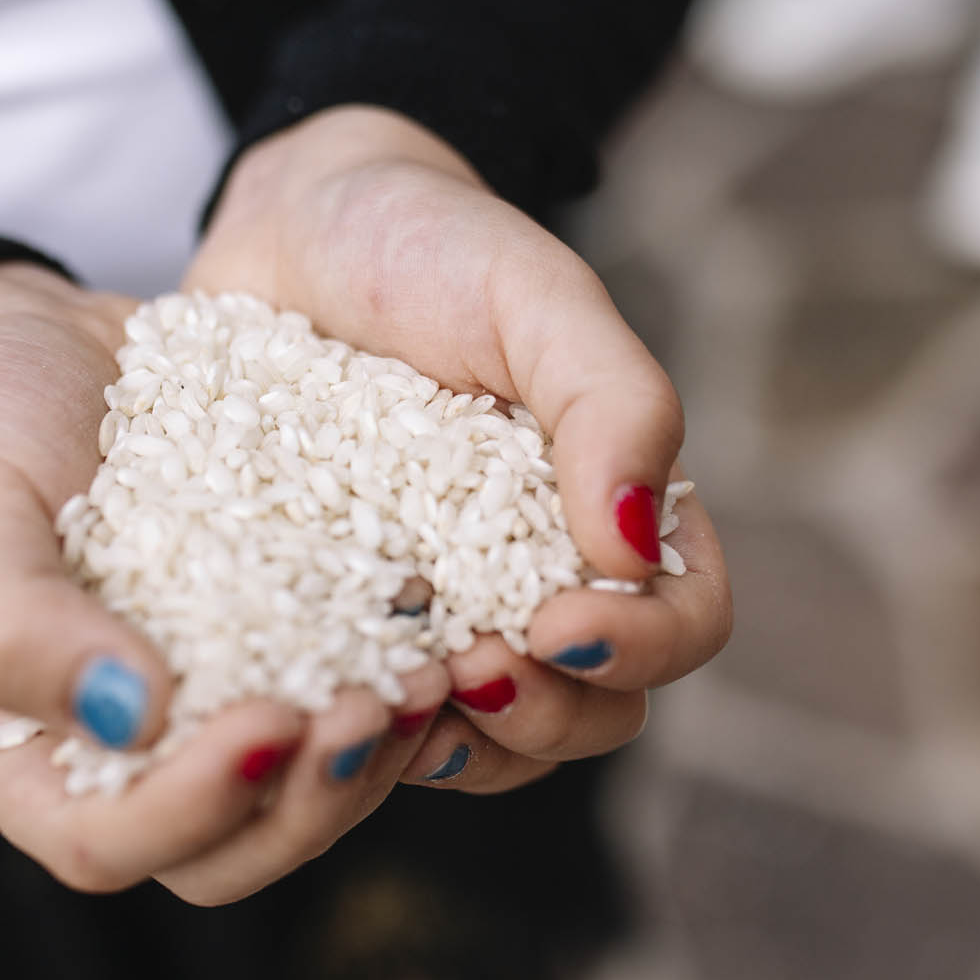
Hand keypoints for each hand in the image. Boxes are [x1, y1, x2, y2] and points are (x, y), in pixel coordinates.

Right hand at [0, 262, 453, 903]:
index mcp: (28, 750)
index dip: (188, 811)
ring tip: (429, 676)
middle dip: (309, 800)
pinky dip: (397, 683)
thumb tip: (126, 718)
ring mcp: (214, 703)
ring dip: (373, 755)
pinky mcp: (285, 645)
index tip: (264, 725)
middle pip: (228, 852)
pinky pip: (346, 698)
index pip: (104, 843)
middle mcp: (131, 751)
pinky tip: (446, 631)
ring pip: (302, 791)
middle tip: (374, 710)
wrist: (37, 340)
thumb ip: (11, 625)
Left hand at [181, 106, 731, 811]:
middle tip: (469, 666)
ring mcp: (447, 618)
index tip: (556, 622)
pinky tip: (320, 696)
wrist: (293, 232)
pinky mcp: (354, 633)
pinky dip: (367, 733)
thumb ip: (613, 403)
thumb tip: (636, 548)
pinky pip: (382, 725)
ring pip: (500, 746)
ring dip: (466, 744)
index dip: (642, 647)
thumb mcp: (535, 297)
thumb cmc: (431, 247)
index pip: (686, 620)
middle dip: (549, 712)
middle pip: (601, 712)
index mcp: (620, 511)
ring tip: (396, 694)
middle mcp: (545, 581)